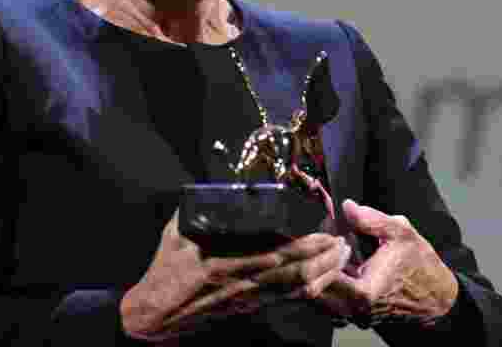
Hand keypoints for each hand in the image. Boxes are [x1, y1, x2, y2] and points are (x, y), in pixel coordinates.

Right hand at [120, 213, 350, 340]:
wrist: (157, 310)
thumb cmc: (166, 268)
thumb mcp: (179, 231)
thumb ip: (201, 211)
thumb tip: (218, 190)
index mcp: (227, 262)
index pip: (275, 255)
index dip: (304, 247)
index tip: (323, 233)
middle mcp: (243, 282)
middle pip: (294, 274)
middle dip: (323, 260)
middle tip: (343, 244)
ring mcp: (248, 299)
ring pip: (294, 290)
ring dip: (321, 276)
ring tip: (340, 260)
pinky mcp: (247, 308)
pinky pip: (284, 301)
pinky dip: (306, 291)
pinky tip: (321, 282)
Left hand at [316, 199, 458, 327]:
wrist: (435, 296)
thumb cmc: (420, 265)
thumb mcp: (402, 233)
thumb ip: (373, 220)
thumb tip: (347, 207)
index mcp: (364, 291)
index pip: (319, 277)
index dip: (319, 252)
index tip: (329, 233)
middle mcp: (353, 309)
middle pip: (310, 287)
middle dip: (311, 259)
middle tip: (325, 237)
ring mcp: (351, 315)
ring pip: (314, 296)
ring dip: (315, 270)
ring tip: (331, 248)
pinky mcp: (351, 315)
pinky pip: (325, 299)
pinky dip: (323, 280)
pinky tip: (335, 263)